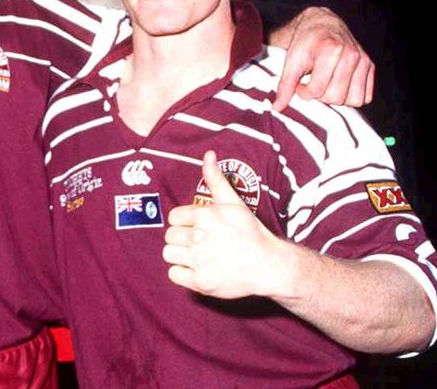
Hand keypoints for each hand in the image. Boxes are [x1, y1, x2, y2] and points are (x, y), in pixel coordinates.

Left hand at [163, 151, 287, 298]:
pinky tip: (197, 269)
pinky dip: (182, 273)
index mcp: (205, 216)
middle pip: (170, 236)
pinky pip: (173, 274)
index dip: (185, 222)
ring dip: (180, 255)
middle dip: (182, 238)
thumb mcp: (233, 202)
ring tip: (196, 255)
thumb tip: (208, 154)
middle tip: (199, 243)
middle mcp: (200, 237)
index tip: (198, 228)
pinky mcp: (200, 281)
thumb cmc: (250, 232)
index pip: (174, 217)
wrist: (268, 264)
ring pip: (168, 254)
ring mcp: (199, 261)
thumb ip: (216, 179)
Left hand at [270, 6, 373, 110]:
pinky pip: (365, 96)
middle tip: (312, 84)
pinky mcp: (370, 66)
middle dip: (320, 96)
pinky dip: (352, 97)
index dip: (304, 92)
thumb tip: (278, 108)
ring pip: (353, 100)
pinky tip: (338, 86)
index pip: (317, 90)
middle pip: (336, 97)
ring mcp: (363, 60)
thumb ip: (285, 84)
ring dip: (337, 98)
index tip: (299, 84)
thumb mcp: (291, 60)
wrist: (323, 24)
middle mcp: (351, 54)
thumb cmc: (305, 41)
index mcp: (331, 50)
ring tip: (326, 85)